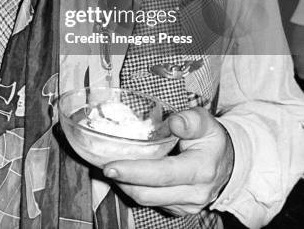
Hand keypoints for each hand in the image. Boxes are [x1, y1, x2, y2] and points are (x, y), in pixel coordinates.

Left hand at [103, 107, 233, 216]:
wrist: (227, 162)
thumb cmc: (211, 138)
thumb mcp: (206, 122)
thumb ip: (191, 120)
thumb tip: (175, 122)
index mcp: (201, 169)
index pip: (162, 174)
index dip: (134, 171)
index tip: (110, 165)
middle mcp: (194, 193)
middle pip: (148, 193)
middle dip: (122, 180)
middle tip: (102, 164)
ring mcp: (187, 205)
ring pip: (146, 200)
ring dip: (125, 185)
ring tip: (110, 167)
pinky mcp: (179, 209)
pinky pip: (152, 201)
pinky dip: (135, 188)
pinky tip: (126, 174)